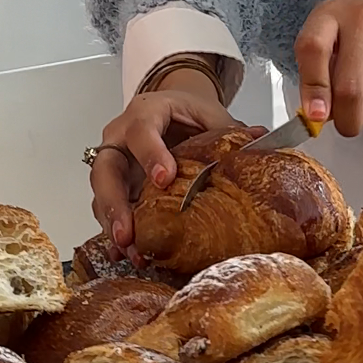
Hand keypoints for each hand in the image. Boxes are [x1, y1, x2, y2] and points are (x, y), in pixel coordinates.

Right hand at [89, 69, 244, 250]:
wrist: (170, 109)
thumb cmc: (187, 111)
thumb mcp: (209, 113)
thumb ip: (228, 128)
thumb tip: (261, 139)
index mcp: (146, 112)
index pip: (141, 131)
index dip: (150, 155)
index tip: (164, 180)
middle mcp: (120, 137)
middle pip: (105, 169)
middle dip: (114, 203)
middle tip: (129, 233)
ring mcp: (114, 163)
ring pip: (101, 194)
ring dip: (113, 225)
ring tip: (130, 251)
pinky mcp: (116, 185)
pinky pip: (106, 209)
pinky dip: (114, 232)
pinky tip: (125, 254)